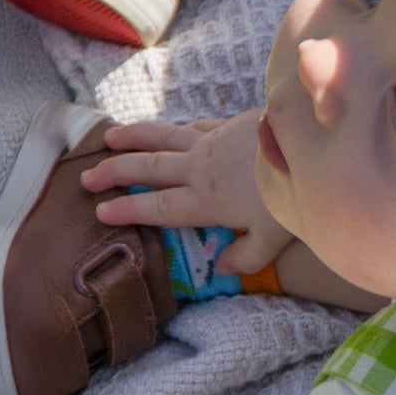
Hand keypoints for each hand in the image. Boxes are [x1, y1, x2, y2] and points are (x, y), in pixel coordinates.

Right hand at [82, 113, 291, 278]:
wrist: (308, 146)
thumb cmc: (291, 198)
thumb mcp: (272, 241)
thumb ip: (245, 257)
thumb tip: (223, 269)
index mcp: (206, 201)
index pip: (158, 207)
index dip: (128, 209)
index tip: (101, 212)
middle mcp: (199, 168)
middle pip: (148, 168)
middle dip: (115, 172)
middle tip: (87, 177)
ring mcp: (211, 142)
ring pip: (161, 138)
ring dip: (132, 138)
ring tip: (107, 139)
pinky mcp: (226, 125)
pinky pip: (190, 127)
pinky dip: (171, 129)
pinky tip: (164, 131)